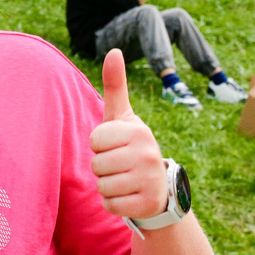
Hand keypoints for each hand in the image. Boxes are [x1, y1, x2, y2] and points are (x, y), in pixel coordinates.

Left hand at [91, 49, 167, 218]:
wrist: (158, 187)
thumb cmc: (131, 146)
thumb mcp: (123, 117)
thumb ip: (115, 85)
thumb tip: (113, 50)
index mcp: (139, 130)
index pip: (95, 139)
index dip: (100, 145)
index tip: (116, 146)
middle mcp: (148, 153)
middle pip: (96, 164)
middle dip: (102, 168)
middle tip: (120, 166)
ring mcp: (149, 180)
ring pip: (102, 186)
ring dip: (107, 186)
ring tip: (124, 180)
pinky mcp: (146, 204)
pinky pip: (110, 205)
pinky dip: (113, 204)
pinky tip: (128, 196)